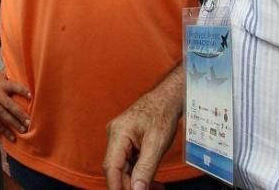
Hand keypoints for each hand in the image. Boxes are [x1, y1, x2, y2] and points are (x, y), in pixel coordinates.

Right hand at [0, 71, 30, 141]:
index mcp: (2, 85)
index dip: (22, 91)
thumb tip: (23, 69)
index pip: (14, 87)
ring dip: (13, 124)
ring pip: (3, 116)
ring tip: (23, 130)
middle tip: (28, 121)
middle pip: (9, 105)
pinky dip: (4, 131)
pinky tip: (12, 138)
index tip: (31, 96)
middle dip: (19, 114)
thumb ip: (10, 75)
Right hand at [104, 67, 182, 189]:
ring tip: (153, 188)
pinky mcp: (127, 141)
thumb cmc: (162, 114)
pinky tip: (150, 181)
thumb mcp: (156, 144)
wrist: (167, 98)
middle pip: (116, 169)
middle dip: (129, 185)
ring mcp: (120, 138)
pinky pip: (129, 161)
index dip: (117, 186)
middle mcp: (114, 136)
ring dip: (135, 181)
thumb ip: (145, 169)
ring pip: (123, 167)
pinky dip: (138, 173)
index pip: (111, 167)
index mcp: (118, 134)